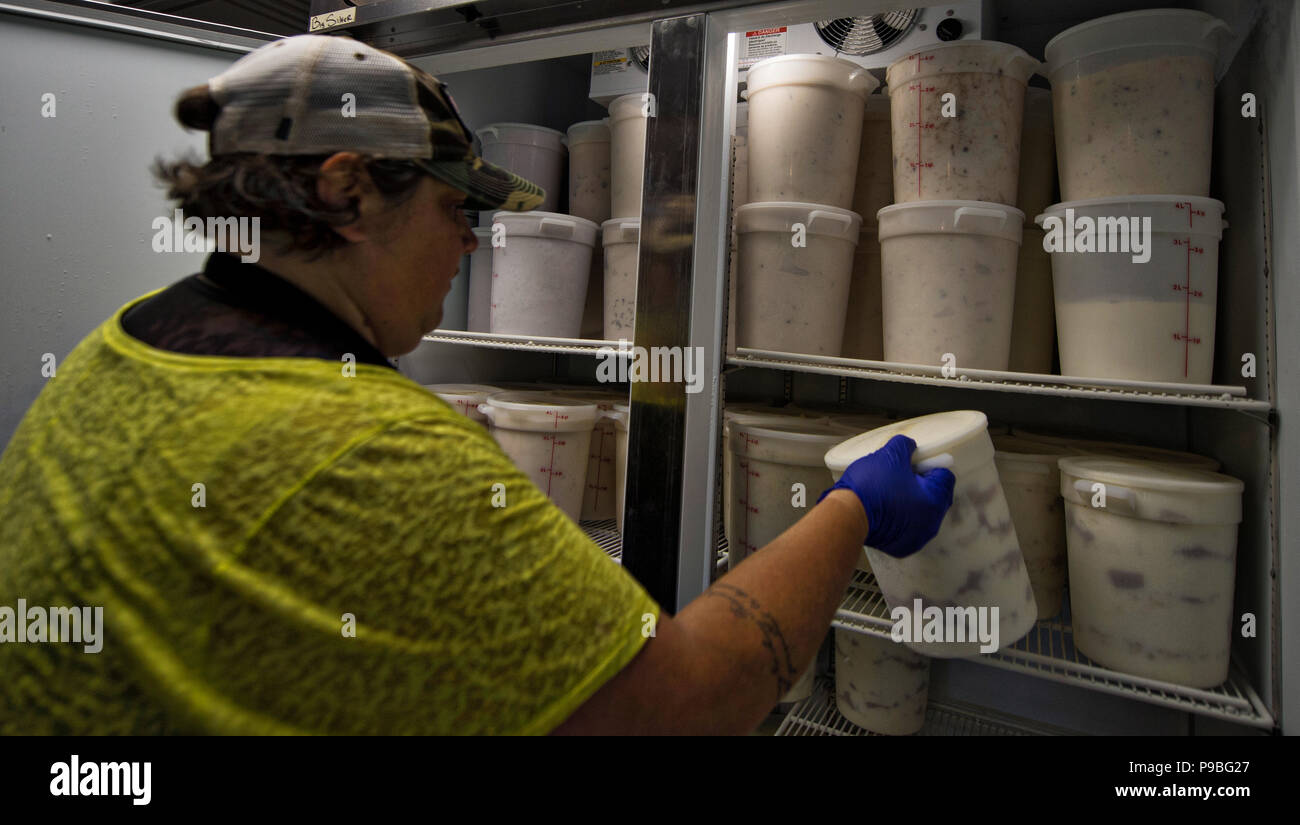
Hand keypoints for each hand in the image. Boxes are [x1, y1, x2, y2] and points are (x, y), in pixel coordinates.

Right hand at [819, 435, 955, 558]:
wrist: (845, 517)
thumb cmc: (869, 488)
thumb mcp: (889, 455)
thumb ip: (905, 446)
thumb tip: (908, 446)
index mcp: (934, 501)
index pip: (945, 477)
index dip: (930, 465)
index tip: (916, 462)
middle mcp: (930, 524)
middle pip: (935, 496)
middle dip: (922, 484)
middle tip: (901, 475)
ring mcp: (916, 538)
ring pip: (922, 514)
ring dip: (912, 502)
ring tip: (891, 491)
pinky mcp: (901, 547)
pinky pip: (908, 528)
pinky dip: (901, 518)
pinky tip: (886, 508)